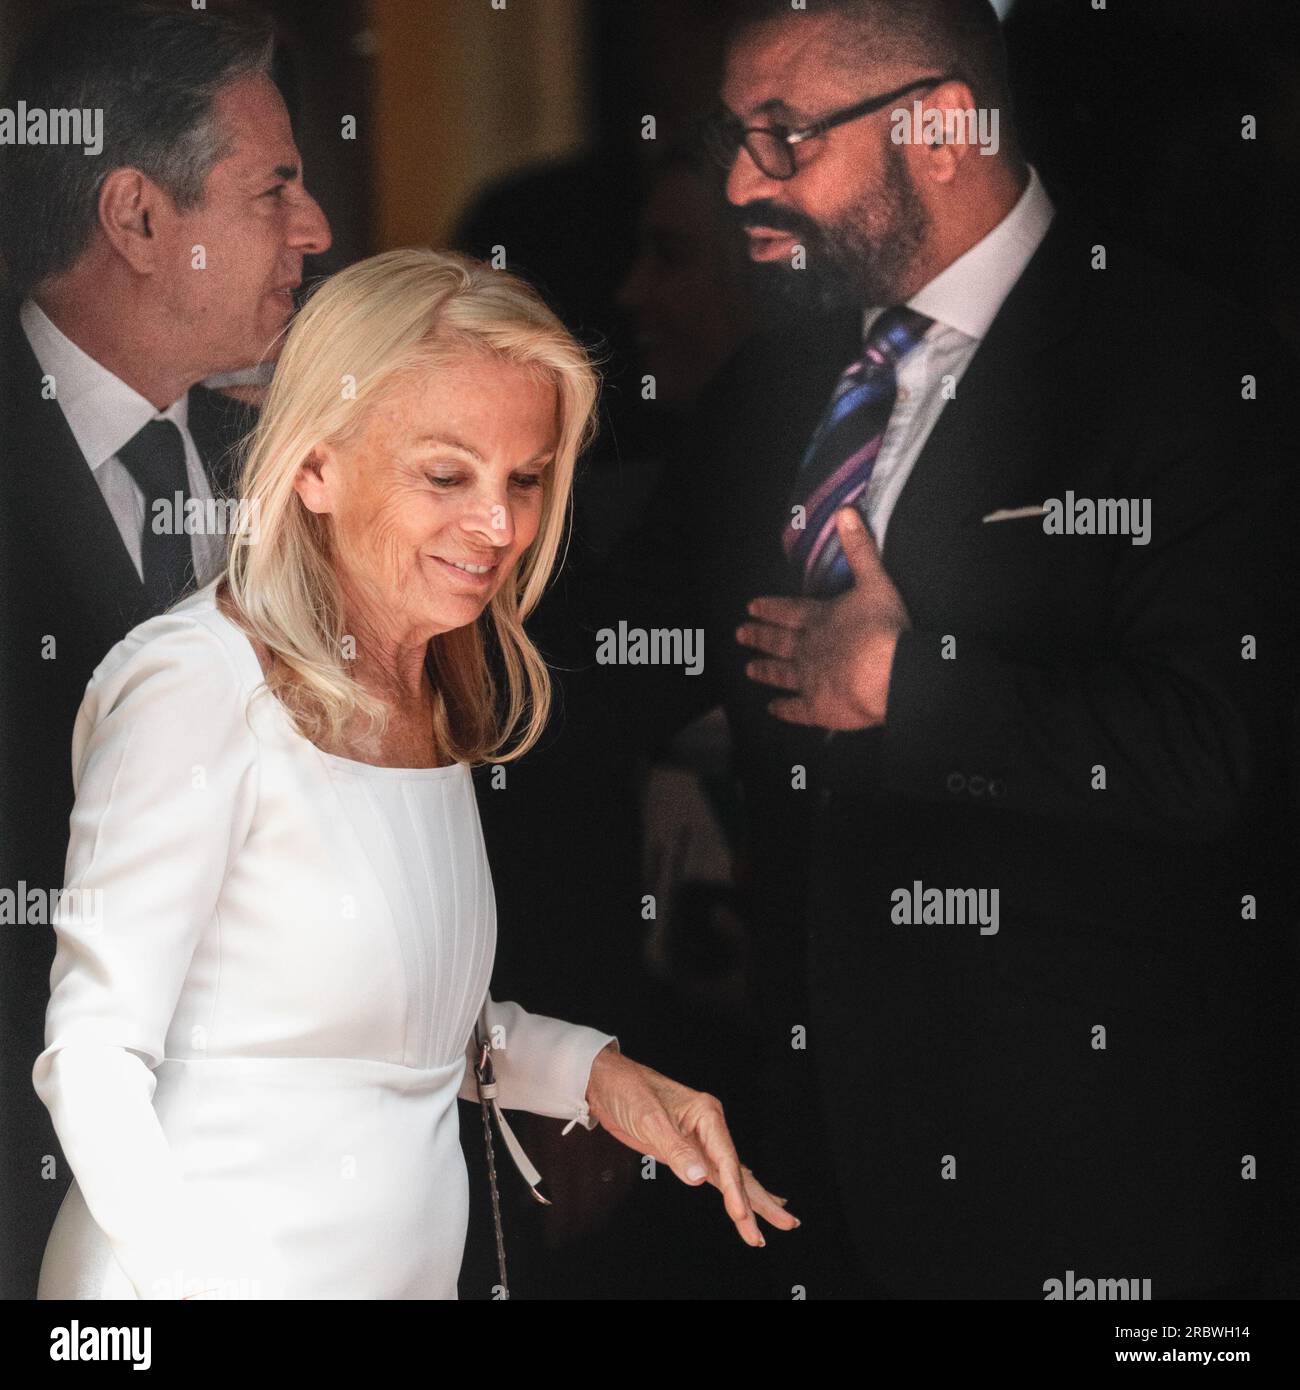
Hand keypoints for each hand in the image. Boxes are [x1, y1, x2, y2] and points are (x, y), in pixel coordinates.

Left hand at [583, 1044, 797, 1246]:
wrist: (605, 1081)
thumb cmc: (628, 1091)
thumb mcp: (650, 1119)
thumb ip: (675, 1150)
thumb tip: (699, 1179)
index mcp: (707, 1114)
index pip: (727, 1160)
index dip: (737, 1192)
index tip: (743, 1217)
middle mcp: (708, 1127)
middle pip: (739, 1170)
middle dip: (761, 1200)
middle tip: (787, 1223)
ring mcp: (698, 1140)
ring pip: (731, 1175)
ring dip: (752, 1200)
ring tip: (778, 1220)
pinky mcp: (685, 1150)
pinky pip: (715, 1174)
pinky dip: (732, 1190)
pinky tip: (744, 1201)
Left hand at [737, 507, 908, 729]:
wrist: (888, 674)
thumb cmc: (883, 628)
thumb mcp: (875, 581)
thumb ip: (859, 549)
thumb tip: (845, 512)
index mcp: (819, 619)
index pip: (788, 611)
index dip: (770, 609)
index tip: (751, 608)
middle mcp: (807, 649)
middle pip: (778, 642)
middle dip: (759, 637)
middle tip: (739, 634)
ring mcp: (809, 680)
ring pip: (781, 674)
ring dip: (765, 671)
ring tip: (749, 669)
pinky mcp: (818, 708)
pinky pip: (795, 710)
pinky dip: (783, 709)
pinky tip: (772, 708)